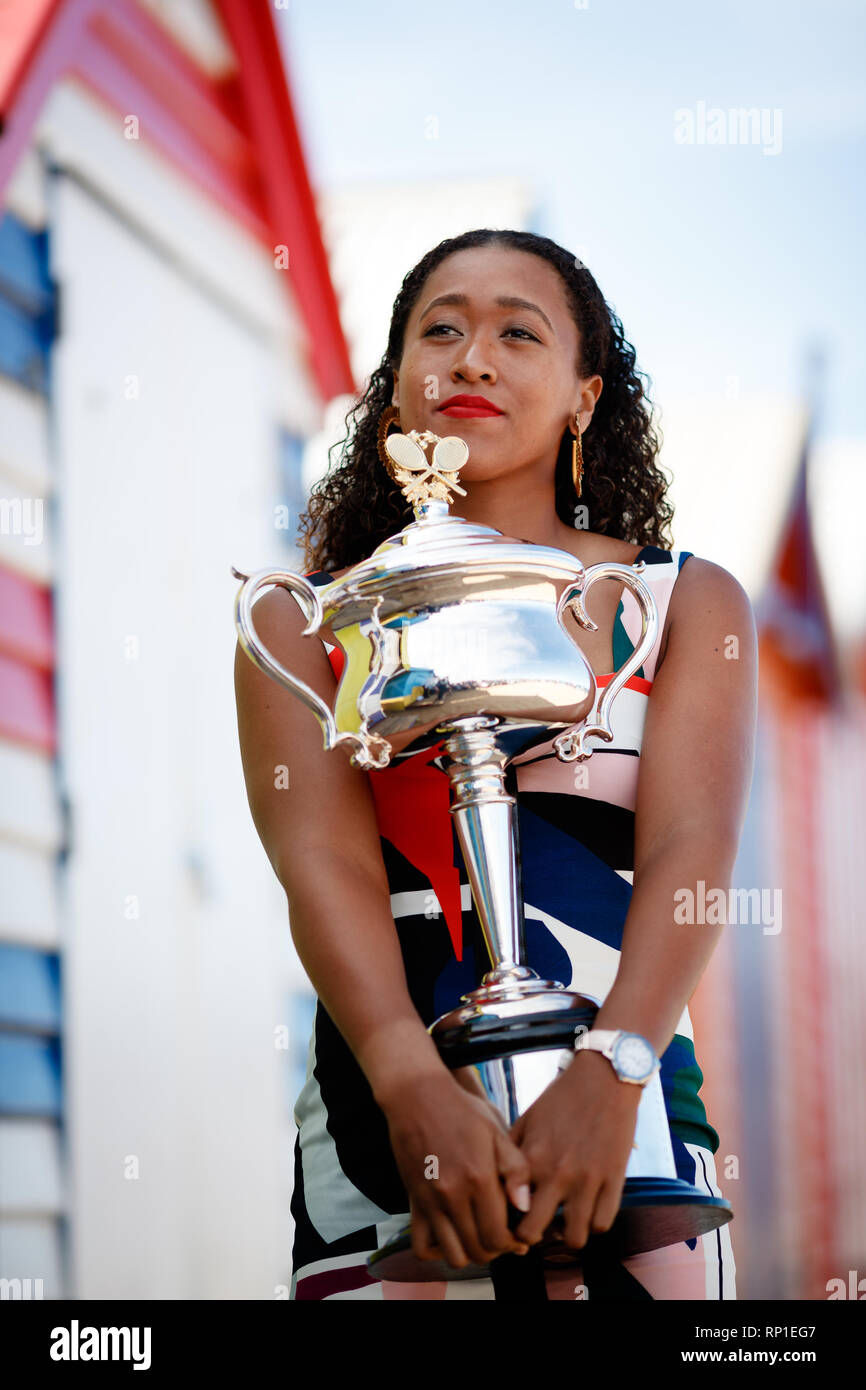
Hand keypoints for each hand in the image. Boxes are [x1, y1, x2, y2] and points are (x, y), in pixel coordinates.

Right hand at [379, 1067, 532, 1268]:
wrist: (417, 1097)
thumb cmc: (461, 1111)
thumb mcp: (496, 1130)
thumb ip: (515, 1169)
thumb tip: (525, 1206)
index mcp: (478, 1178)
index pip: (498, 1236)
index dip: (513, 1244)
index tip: (519, 1236)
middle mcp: (453, 1196)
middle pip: (479, 1250)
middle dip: (497, 1250)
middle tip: (503, 1236)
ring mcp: (430, 1202)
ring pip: (453, 1256)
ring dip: (471, 1253)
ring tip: (479, 1236)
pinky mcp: (414, 1202)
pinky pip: (422, 1246)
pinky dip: (437, 1251)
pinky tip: (451, 1236)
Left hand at [509, 1049, 641, 1249]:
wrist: (605, 1077)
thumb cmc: (562, 1097)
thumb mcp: (528, 1120)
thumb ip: (511, 1153)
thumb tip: (497, 1185)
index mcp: (531, 1158)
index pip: (507, 1208)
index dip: (503, 1220)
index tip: (507, 1220)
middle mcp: (557, 1173)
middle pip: (533, 1232)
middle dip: (529, 1237)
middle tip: (534, 1229)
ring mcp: (588, 1180)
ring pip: (574, 1238)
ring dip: (566, 1234)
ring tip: (563, 1222)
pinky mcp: (614, 1180)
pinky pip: (602, 1224)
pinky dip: (593, 1224)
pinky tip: (587, 1211)